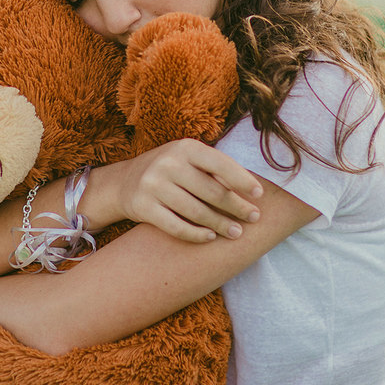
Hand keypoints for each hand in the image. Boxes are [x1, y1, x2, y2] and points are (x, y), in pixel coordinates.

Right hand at [107, 138, 263, 242]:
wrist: (124, 182)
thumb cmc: (170, 171)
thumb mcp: (188, 159)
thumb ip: (214, 169)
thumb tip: (252, 189)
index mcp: (185, 147)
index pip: (220, 164)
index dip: (242, 180)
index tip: (259, 195)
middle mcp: (168, 163)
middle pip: (211, 191)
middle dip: (236, 207)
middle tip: (253, 218)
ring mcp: (153, 185)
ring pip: (196, 211)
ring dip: (220, 225)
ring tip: (236, 233)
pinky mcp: (143, 206)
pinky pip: (176, 226)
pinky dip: (196, 234)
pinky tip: (210, 238)